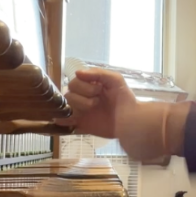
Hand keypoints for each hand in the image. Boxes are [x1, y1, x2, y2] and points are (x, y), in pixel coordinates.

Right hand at [57, 68, 188, 161]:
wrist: (132, 121)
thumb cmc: (125, 99)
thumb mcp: (115, 80)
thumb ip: (98, 73)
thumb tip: (77, 72)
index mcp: (89, 86)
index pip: (74, 82)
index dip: (84, 86)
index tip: (99, 90)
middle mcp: (82, 97)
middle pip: (68, 94)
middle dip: (82, 96)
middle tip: (97, 101)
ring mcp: (81, 111)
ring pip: (67, 107)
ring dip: (78, 106)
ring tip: (93, 109)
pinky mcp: (81, 124)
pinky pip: (65, 123)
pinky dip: (63, 121)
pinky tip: (70, 121)